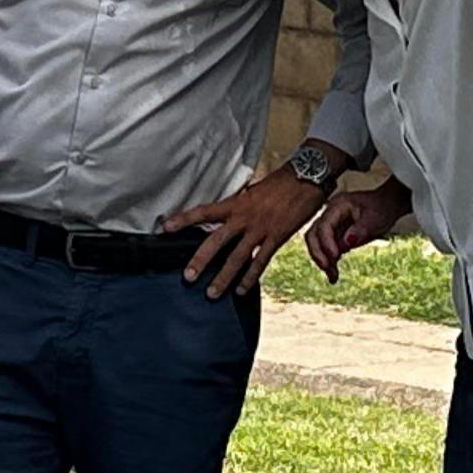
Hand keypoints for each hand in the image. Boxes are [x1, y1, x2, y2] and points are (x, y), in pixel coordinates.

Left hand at [162, 159, 333, 300]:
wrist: (306, 178)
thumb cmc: (280, 182)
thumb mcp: (254, 190)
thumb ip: (239, 204)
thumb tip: (227, 213)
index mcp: (236, 203)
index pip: (204, 212)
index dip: (184, 219)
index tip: (165, 228)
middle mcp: (244, 217)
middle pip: (216, 241)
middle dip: (201, 260)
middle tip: (188, 277)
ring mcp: (260, 229)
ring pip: (237, 257)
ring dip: (223, 277)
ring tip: (212, 293)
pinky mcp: (276, 238)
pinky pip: (260, 262)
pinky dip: (249, 278)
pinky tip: (241, 291)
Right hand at [305, 182, 410, 279]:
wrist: (386, 206)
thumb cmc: (381, 208)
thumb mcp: (375, 219)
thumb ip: (361, 230)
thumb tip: (346, 244)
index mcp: (338, 206)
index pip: (324, 225)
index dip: (326, 242)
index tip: (335, 257)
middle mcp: (330, 215)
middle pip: (313, 234)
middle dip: (318, 253)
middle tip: (327, 268)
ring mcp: (331, 225)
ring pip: (317, 244)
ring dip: (323, 260)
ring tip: (333, 276)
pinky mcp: (334, 236)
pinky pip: (326, 250)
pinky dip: (329, 262)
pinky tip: (334, 275)